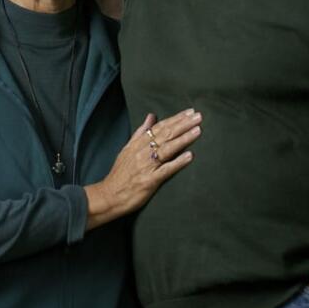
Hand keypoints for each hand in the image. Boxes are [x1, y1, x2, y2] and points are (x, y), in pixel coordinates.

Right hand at [84, 109, 201, 229]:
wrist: (109, 195)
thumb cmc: (120, 173)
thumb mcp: (127, 148)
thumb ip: (141, 132)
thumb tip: (151, 116)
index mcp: (138, 143)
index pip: (160, 127)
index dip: (176, 119)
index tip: (189, 112)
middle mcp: (143, 152)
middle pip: (166, 135)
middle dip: (183, 124)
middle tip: (198, 116)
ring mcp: (147, 166)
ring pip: (167, 149)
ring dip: (183, 139)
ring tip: (197, 130)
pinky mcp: (150, 181)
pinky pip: (166, 170)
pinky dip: (178, 162)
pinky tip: (189, 156)